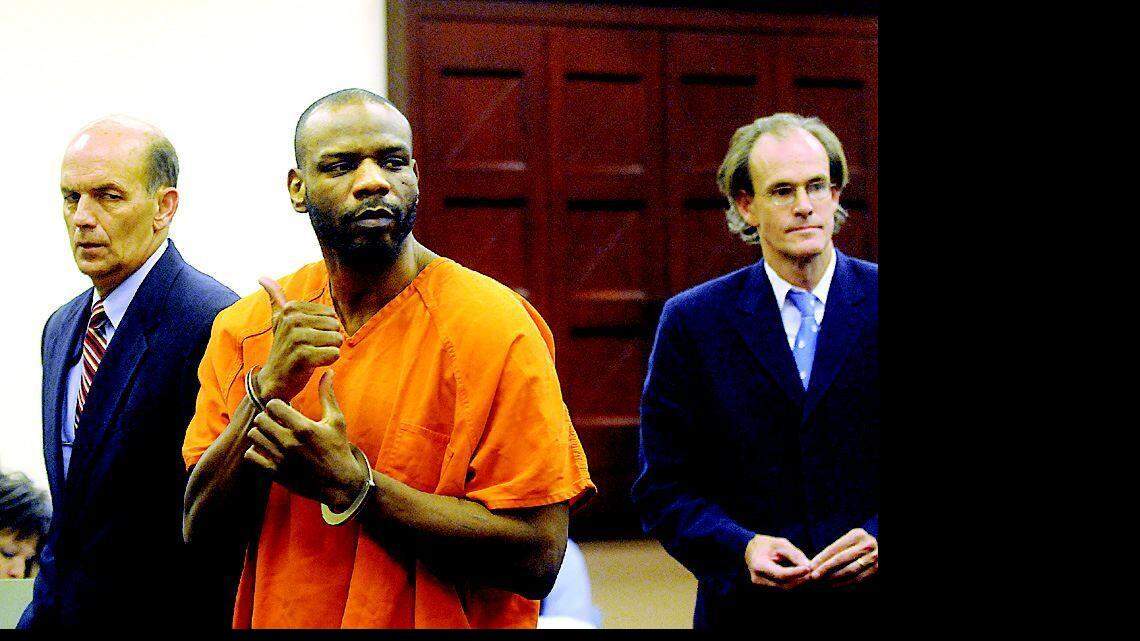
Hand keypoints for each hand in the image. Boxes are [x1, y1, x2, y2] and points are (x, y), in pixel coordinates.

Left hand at [243, 370, 366, 509]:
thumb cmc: (339, 449)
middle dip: (267, 417)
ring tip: (272, 434)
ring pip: (254, 436)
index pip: (273, 405)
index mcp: (303, 427)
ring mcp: (281, 459)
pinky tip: (268, 449)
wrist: (340, 483)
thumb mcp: (336, 421)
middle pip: (260, 419)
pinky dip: (256, 451)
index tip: (284, 410)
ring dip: (261, 433)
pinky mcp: (275, 473)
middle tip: (276, 421)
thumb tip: (329, 372)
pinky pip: (251, 456)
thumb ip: (328, 395)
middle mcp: (289, 443)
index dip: (277, 405)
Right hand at [255, 276, 342, 401]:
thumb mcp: (279, 321)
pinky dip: (328, 361)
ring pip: (337, 339)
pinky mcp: (303, 355)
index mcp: (291, 309)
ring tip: (312, 356)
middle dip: (328, 340)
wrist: (275, 379)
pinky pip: (333, 354)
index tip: (307, 338)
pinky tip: (313, 365)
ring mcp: (297, 337)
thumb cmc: (285, 349)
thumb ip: (275, 298)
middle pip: (336, 326)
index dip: (324, 329)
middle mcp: (292, 320)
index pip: (331, 314)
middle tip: (311, 349)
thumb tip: (262, 277)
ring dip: (328, 351)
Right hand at [744, 534, 812, 589]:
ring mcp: (761, 584)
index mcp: (759, 565)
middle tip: (811, 572)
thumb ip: (795, 555)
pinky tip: (799, 575)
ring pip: (784, 587)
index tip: (808, 568)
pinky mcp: (765, 586)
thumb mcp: (780, 543)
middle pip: (784, 584)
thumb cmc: (765, 544)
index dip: (796, 573)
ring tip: (806, 572)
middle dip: (799, 579)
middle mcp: (758, 578)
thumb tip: (809, 566)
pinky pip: (781, 586)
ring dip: (797, 581)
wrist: (748, 548)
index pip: (781, 574)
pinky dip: (792, 581)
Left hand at [810, 528, 877, 587]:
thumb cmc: (858, 547)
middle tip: (813, 576)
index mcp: (857, 535)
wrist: (879, 552)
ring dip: (833, 579)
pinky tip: (833, 586)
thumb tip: (813, 564)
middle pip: (841, 559)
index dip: (821, 558)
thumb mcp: (849, 542)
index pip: (835, 548)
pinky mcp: (877, 570)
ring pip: (849, 571)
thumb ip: (835, 550)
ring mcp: (874, 558)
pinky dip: (844, 584)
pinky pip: (857, 580)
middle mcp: (867, 545)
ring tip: (821, 583)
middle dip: (825, 569)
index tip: (810, 566)